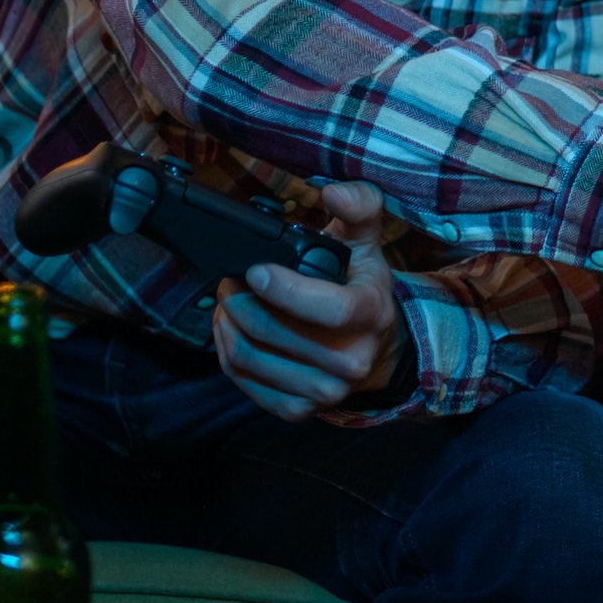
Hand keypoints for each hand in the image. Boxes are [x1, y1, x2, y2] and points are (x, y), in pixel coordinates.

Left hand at [212, 181, 408, 422]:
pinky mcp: (298, 410)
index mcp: (372, 314)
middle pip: (274, 333)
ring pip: (252, 358)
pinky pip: (245, 384)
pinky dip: (227, 353)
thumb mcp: (368, 242)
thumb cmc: (363, 286)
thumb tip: (333, 191)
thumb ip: (359, 206)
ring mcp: (325, 392)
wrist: (376, 348)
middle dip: (239, 300)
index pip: (327, 308)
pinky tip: (230, 329)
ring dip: (227, 325)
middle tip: (228, 279)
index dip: (283, 289)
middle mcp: (352, 361)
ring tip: (226, 300)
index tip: (254, 269)